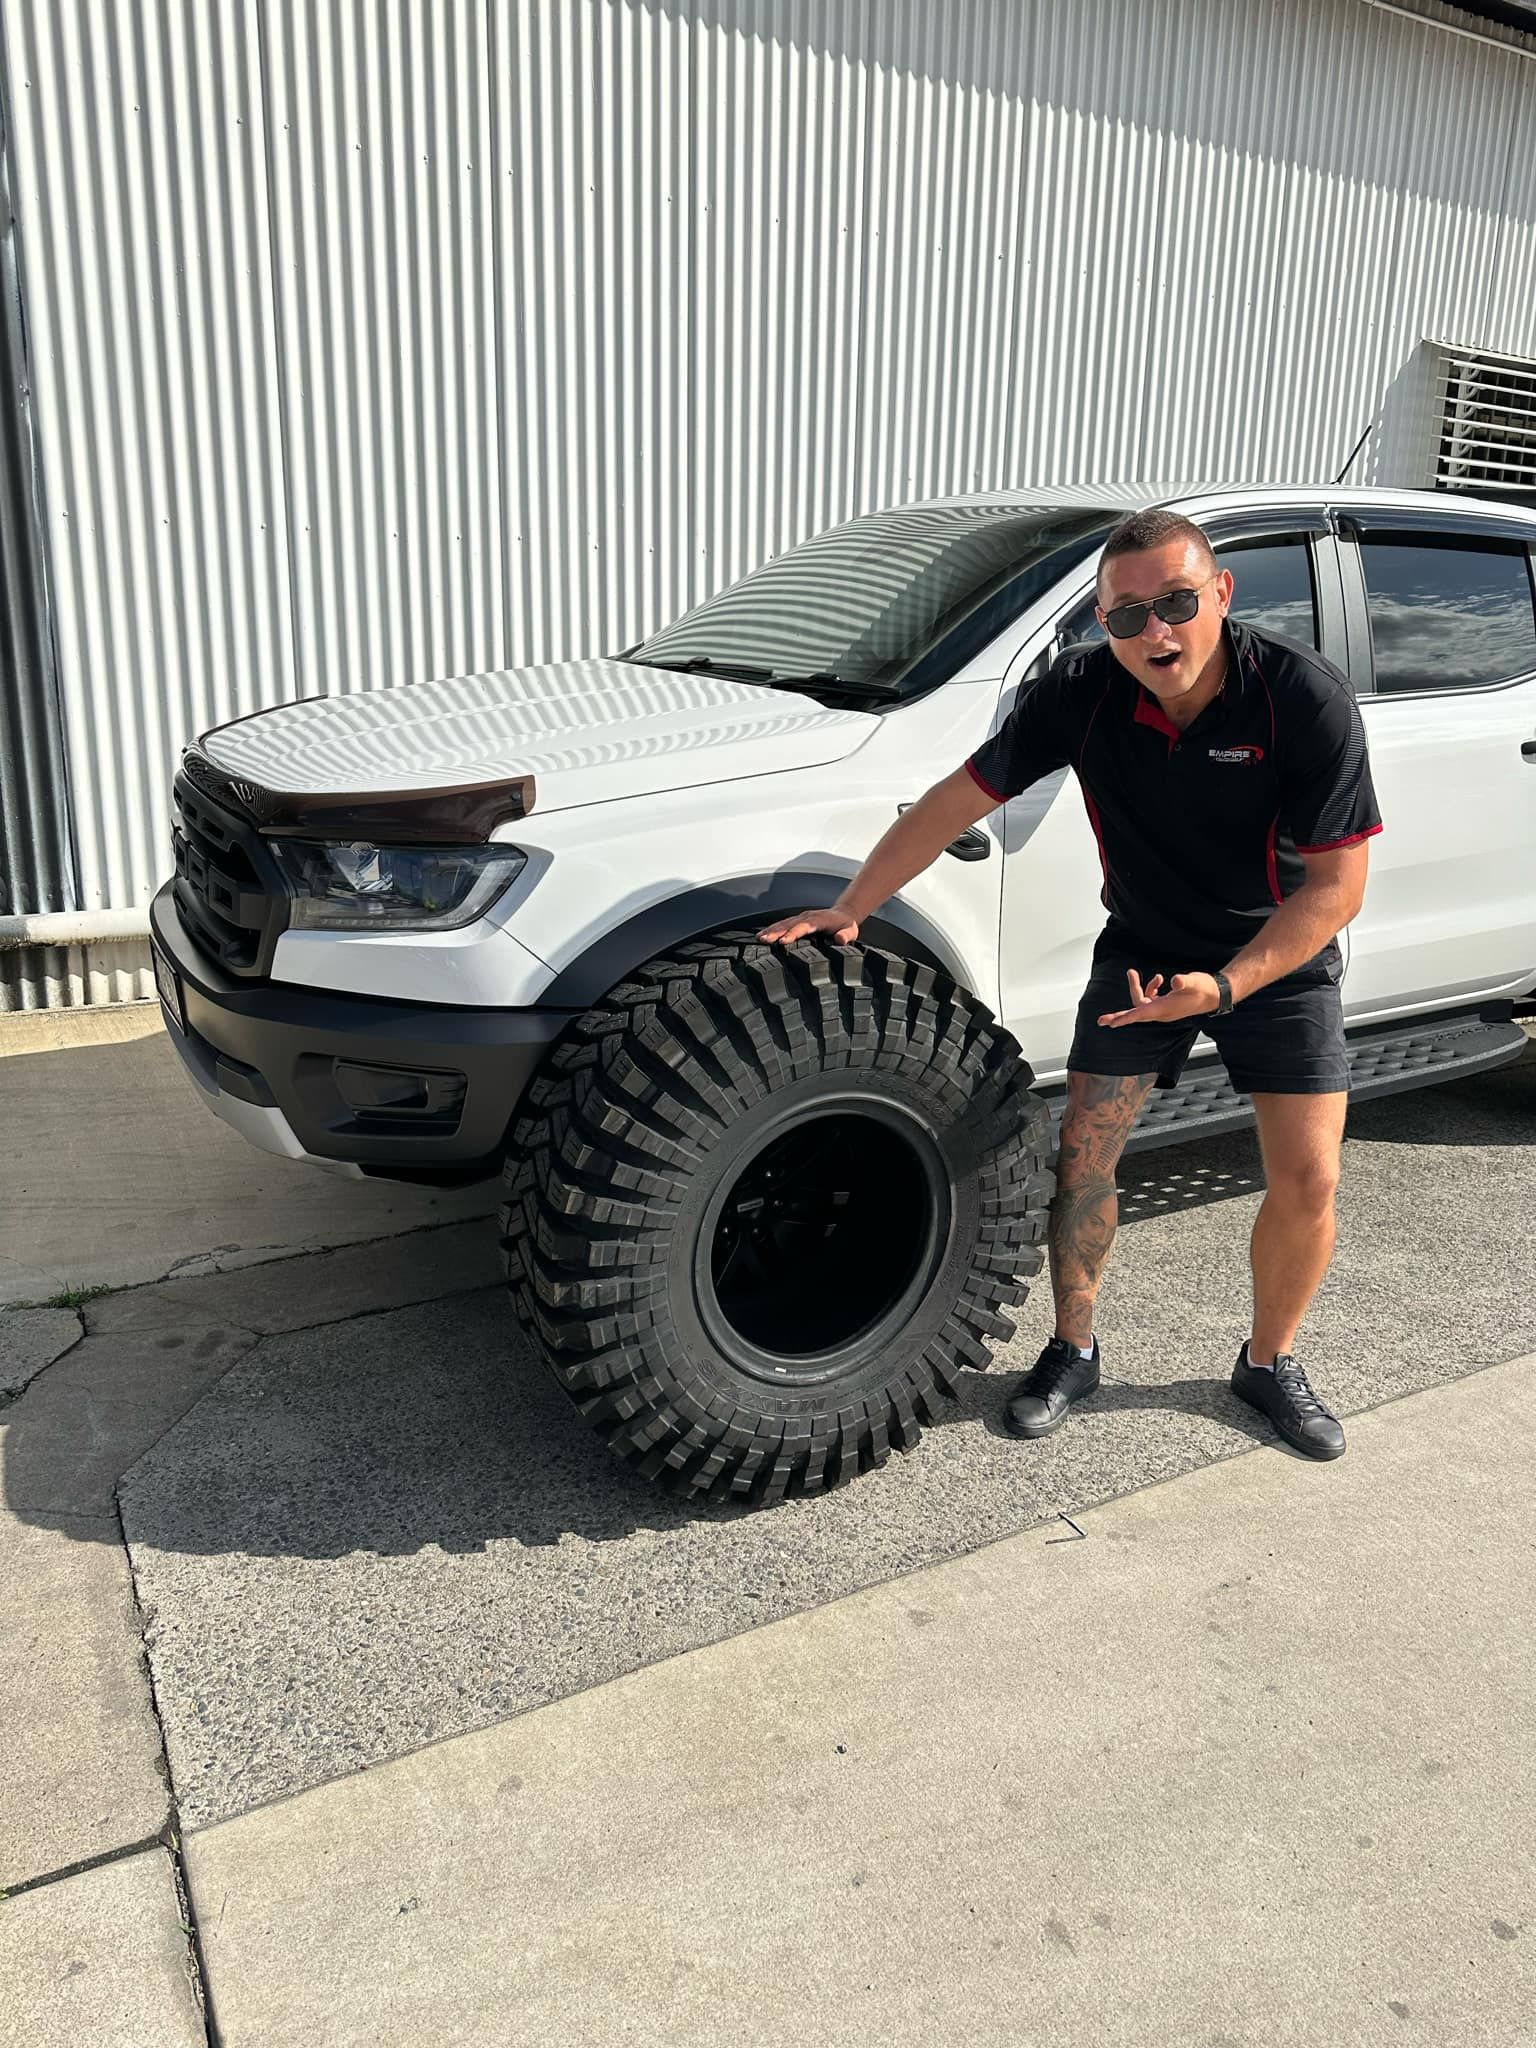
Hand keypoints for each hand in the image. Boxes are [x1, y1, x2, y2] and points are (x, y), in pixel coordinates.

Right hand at [757, 906, 859, 944]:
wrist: (843, 914)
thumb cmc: (846, 924)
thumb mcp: (851, 931)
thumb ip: (846, 935)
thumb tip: (840, 939)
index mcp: (819, 920)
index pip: (803, 927)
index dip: (793, 934)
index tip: (783, 941)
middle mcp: (807, 917)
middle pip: (788, 924)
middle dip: (775, 932)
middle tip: (764, 940)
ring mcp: (800, 918)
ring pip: (783, 923)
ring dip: (770, 930)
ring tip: (759, 938)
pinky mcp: (796, 921)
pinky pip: (782, 924)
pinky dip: (771, 929)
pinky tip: (762, 935)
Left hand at [1097, 968, 1220, 1027]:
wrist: (1216, 994)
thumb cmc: (1204, 988)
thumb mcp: (1194, 981)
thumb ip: (1183, 981)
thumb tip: (1175, 980)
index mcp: (1164, 1009)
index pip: (1139, 1014)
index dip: (1124, 1018)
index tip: (1110, 1024)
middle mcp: (1161, 1012)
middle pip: (1135, 1013)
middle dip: (1119, 1014)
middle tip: (1101, 1020)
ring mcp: (1164, 1010)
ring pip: (1142, 1004)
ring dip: (1137, 990)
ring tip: (1132, 972)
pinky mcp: (1167, 1005)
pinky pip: (1151, 1001)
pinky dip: (1150, 990)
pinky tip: (1158, 979)